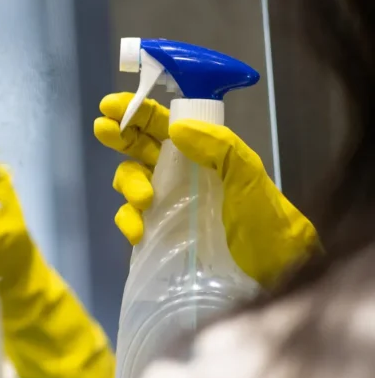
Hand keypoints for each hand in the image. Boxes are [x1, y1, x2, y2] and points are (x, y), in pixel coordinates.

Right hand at [95, 92, 319, 287]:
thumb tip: (176, 129)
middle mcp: (178, 172)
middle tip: (104, 128)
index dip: (136, 110)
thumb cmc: (265, 221)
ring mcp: (166, 201)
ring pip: (131, 180)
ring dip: (129, 184)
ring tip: (143, 198)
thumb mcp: (249, 179)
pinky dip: (129, 221)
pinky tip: (137, 231)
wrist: (273, 272)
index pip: (162, 122)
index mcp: (200, 151)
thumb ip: (220, 148)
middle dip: (119, 136)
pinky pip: (132, 218)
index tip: (112, 106)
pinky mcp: (158, 231)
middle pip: (137, 147)